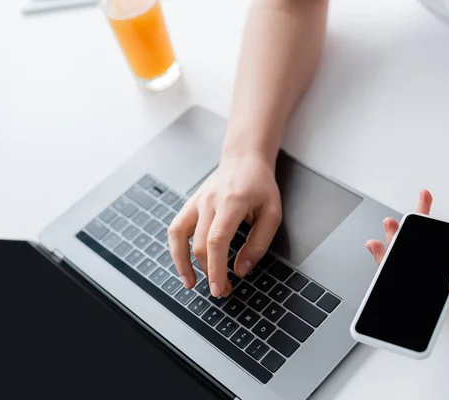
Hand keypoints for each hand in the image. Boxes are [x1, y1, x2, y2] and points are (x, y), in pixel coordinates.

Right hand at [168, 152, 281, 296]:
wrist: (244, 159)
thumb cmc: (260, 186)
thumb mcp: (272, 214)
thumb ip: (258, 244)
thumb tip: (241, 270)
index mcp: (232, 202)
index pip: (217, 240)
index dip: (216, 268)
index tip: (219, 288)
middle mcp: (209, 201)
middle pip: (200, 244)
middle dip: (209, 272)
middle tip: (222, 290)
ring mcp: (196, 202)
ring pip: (179, 236)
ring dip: (182, 263)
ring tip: (190, 283)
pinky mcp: (189, 204)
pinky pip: (176, 229)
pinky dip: (176, 249)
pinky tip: (183, 264)